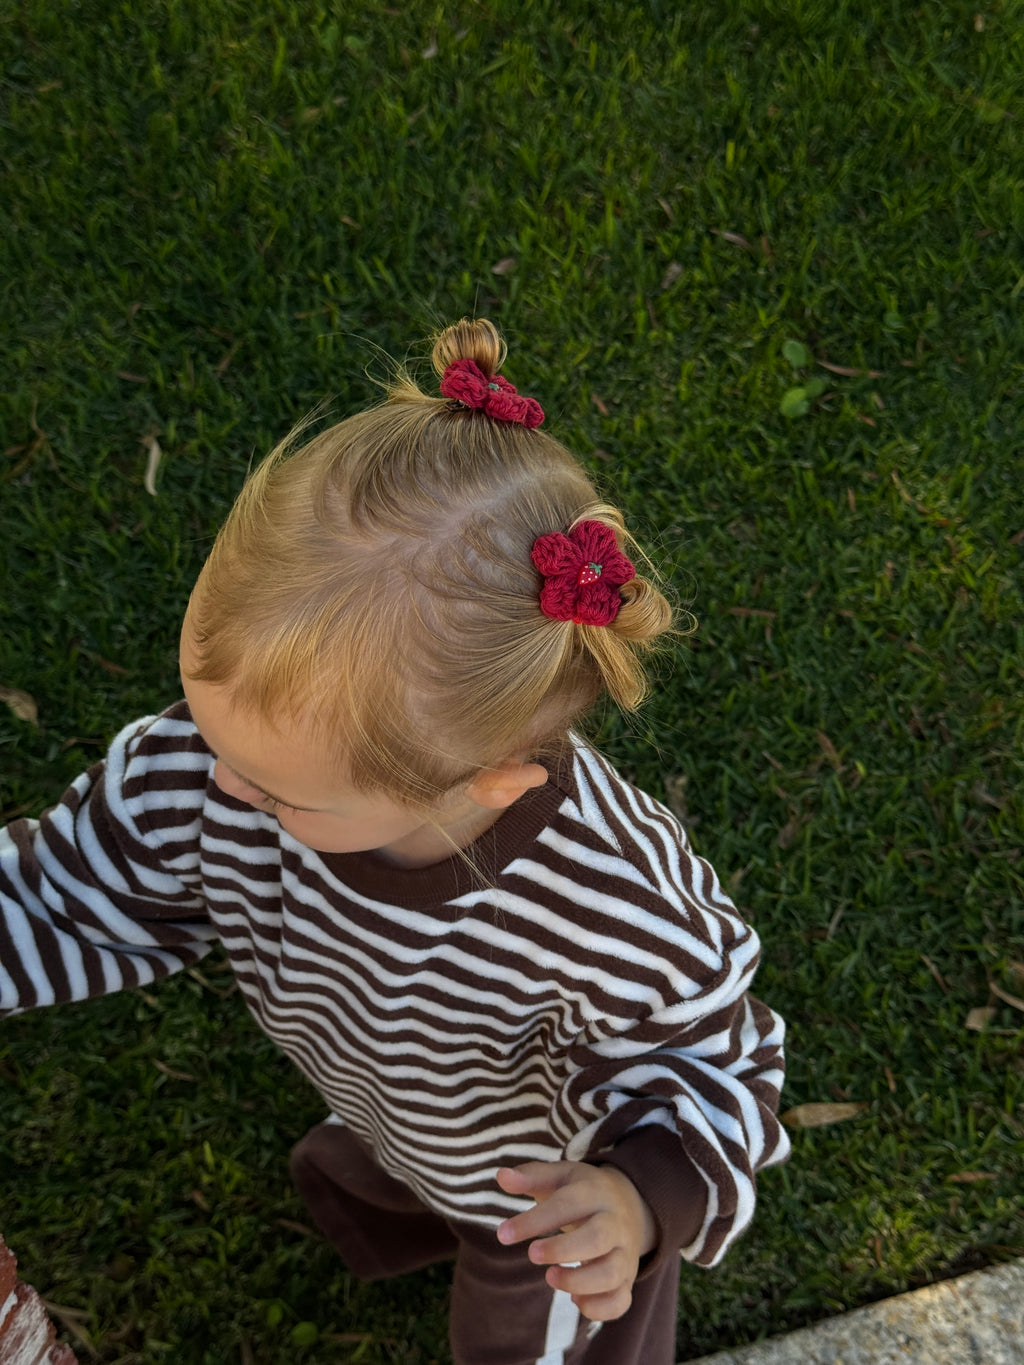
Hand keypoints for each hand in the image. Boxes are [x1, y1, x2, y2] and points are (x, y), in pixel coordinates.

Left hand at [495, 1160, 656, 1321]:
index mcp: (595, 1193)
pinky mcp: (627, 1279)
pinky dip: (598, 1308)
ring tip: (550, 1278)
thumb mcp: (561, 1176)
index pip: (567, 1205)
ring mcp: (624, 1253)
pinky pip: (620, 1300)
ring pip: (612, 1273)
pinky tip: (575, 1300)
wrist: (631, 1205)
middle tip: (532, 1254)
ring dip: (579, 1281)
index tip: (503, 1234)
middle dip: (563, 1250)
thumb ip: (531, 1176)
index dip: (535, 1220)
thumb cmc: (583, 1192)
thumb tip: (501, 1176)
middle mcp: (614, 1223)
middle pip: (598, 1238)